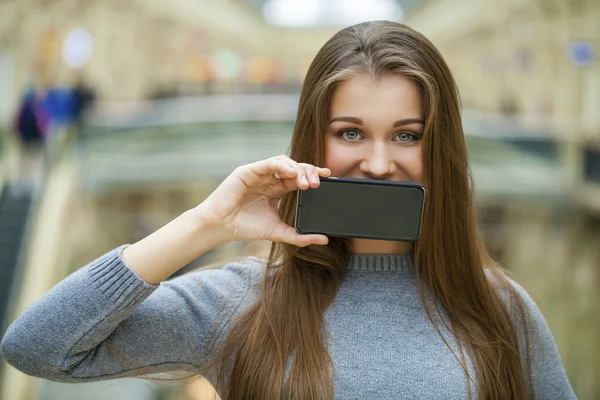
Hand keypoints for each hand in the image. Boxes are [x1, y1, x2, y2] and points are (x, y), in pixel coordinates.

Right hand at [197, 155, 330, 246]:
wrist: (221, 227)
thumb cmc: (246, 227)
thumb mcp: (278, 232)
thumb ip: (300, 236)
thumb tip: (324, 239)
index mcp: (278, 189)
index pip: (299, 178)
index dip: (314, 175)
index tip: (330, 178)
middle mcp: (270, 178)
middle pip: (295, 168)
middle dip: (308, 172)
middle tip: (318, 183)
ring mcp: (260, 173)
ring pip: (284, 162)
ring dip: (297, 169)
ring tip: (305, 182)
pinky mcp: (249, 171)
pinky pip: (268, 163)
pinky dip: (281, 165)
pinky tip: (290, 172)